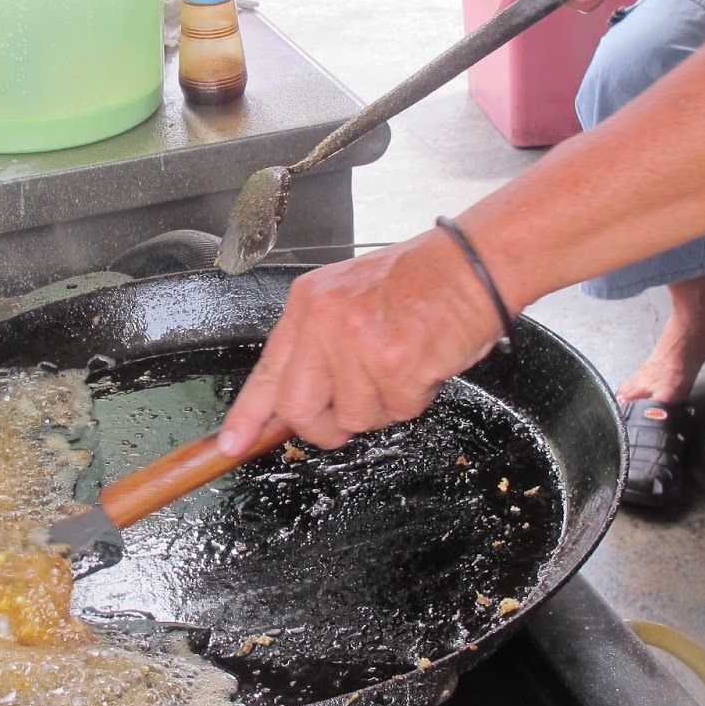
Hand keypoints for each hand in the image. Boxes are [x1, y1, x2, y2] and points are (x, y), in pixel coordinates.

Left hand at [218, 230, 507, 453]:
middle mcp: (326, 321)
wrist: (473, 262)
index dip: (248, 414)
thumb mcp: (349, 298)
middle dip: (324, 427)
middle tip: (347, 417)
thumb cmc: (420, 281)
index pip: (268, 371)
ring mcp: (359, 342)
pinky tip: (423, 363)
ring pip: (355, 417)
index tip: (231, 443)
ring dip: (383, 405)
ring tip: (403, 364)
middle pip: (299, 409)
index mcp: (309, 305)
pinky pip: (398, 411)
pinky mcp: (397, 362)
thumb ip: (318, 345)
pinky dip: (415, 398)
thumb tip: (295, 402)